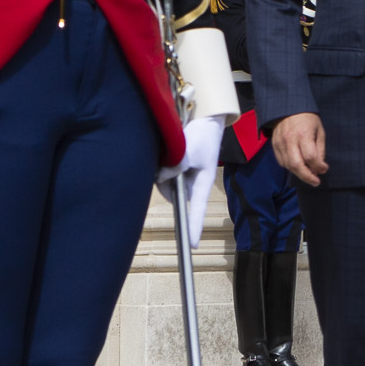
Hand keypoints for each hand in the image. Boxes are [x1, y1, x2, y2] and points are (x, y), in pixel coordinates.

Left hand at [158, 118, 222, 245]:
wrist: (204, 120)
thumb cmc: (203, 137)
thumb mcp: (191, 151)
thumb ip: (176, 166)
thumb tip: (160, 176)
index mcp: (202, 183)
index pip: (197, 209)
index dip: (194, 227)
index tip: (194, 245)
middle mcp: (191, 183)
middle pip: (174, 195)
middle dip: (166, 185)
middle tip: (168, 166)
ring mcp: (183, 177)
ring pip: (165, 185)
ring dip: (161, 174)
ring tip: (169, 154)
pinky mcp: (175, 169)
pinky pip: (162, 175)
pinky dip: (160, 168)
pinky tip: (164, 154)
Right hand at [272, 111, 326, 186]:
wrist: (287, 107)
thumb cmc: (307, 119)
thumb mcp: (319, 131)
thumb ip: (320, 150)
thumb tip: (320, 168)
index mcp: (303, 134)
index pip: (310, 157)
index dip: (318, 166)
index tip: (324, 169)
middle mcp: (290, 140)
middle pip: (297, 165)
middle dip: (307, 177)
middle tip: (316, 182)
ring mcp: (280, 143)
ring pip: (288, 166)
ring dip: (299, 173)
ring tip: (309, 174)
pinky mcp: (274, 145)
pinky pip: (281, 162)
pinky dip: (290, 167)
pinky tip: (298, 166)